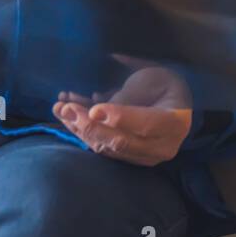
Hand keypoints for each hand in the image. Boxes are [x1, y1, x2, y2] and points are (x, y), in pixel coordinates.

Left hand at [51, 55, 192, 165]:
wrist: (172, 101)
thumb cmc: (162, 83)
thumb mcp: (152, 78)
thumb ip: (129, 94)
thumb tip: (96, 108)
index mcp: (175, 122)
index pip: (146, 124)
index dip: (120, 118)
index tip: (94, 110)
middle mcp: (162, 146)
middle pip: (122, 142)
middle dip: (90, 126)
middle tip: (68, 108)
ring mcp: (144, 156)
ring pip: (108, 148)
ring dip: (80, 129)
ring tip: (60, 109)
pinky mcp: (128, 158)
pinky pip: (102, 149)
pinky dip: (82, 133)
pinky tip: (67, 117)